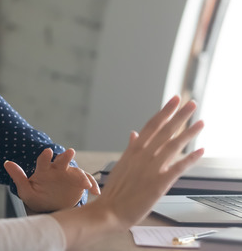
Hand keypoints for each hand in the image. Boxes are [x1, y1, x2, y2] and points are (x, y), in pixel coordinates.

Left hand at [4, 147, 100, 212]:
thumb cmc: (37, 197)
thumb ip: (18, 177)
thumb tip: (7, 163)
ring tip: (85, 184)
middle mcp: (58, 170)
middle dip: (66, 156)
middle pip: (63, 161)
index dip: (45, 156)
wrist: (51, 207)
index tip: (47, 151)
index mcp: (44, 170)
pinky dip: (93, 185)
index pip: (44, 160)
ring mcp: (70, 176)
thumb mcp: (26, 191)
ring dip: (81, 176)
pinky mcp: (80, 184)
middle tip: (70, 152)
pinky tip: (95, 192)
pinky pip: (88, 182)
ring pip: (77, 172)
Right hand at [50, 95, 203, 248]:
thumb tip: (134, 133)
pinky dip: (190, 159)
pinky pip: (177, 168)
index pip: (152, 125)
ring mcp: (151, 168)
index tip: (175, 100)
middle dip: (179, 116)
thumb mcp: (122, 164)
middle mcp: (143, 156)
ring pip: (172, 145)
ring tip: (201, 122)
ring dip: (188, 133)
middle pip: (164, 131)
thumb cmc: (115, 190)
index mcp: (134, 150)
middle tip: (192, 103)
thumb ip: (131, 148)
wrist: (109, 210)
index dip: (165, 112)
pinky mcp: (159, 183)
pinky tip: (200, 151)